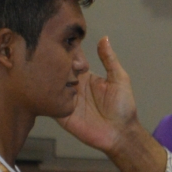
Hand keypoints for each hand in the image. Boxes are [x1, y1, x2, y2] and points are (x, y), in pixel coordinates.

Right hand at [58, 37, 138, 155]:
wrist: (121, 133)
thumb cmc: (123, 107)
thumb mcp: (119, 79)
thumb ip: (109, 59)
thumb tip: (104, 38)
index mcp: (85, 77)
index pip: (72, 59)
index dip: (69, 51)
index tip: (67, 44)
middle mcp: (73, 86)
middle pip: (58, 70)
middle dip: (58, 62)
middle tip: (62, 60)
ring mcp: (65, 100)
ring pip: (51, 84)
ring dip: (52, 77)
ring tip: (56, 72)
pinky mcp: (61, 114)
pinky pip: (49, 103)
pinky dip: (48, 95)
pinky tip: (51, 87)